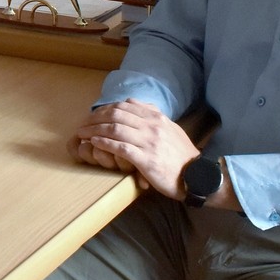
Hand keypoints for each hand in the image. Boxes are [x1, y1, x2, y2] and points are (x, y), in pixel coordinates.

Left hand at [69, 100, 198, 199]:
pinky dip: (104, 143)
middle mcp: (152, 126)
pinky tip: (93, 143)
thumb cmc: (181, 155)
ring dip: (94, 130)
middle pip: (116, 115)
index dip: (105, 109)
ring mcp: (149, 142)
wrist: (197, 175)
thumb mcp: (170, 128)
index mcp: (157, 117)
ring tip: (82, 134)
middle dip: (95, 118)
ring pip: (115, 129)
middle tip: (83, 124)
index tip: (94, 114)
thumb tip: (132, 103)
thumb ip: (152, 115)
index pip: (125, 106)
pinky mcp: (146, 159)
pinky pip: (120, 147)